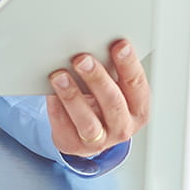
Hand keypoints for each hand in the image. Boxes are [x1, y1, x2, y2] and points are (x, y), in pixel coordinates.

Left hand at [47, 39, 149, 158]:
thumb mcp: (114, 87)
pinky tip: (50, 92)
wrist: (87, 134)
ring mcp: (100, 140)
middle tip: (82, 59)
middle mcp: (122, 127)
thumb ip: (111, 70)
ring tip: (60, 75)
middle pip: (112, 102)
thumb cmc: (102, 102)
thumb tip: (96, 43)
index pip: (136, 85)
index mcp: (138, 109)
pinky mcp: (75, 146)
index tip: (120, 45)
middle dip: (97, 79)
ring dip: (73, 96)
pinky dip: (56, 108)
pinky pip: (64, 126)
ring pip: (88, 121)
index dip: (129, 64)